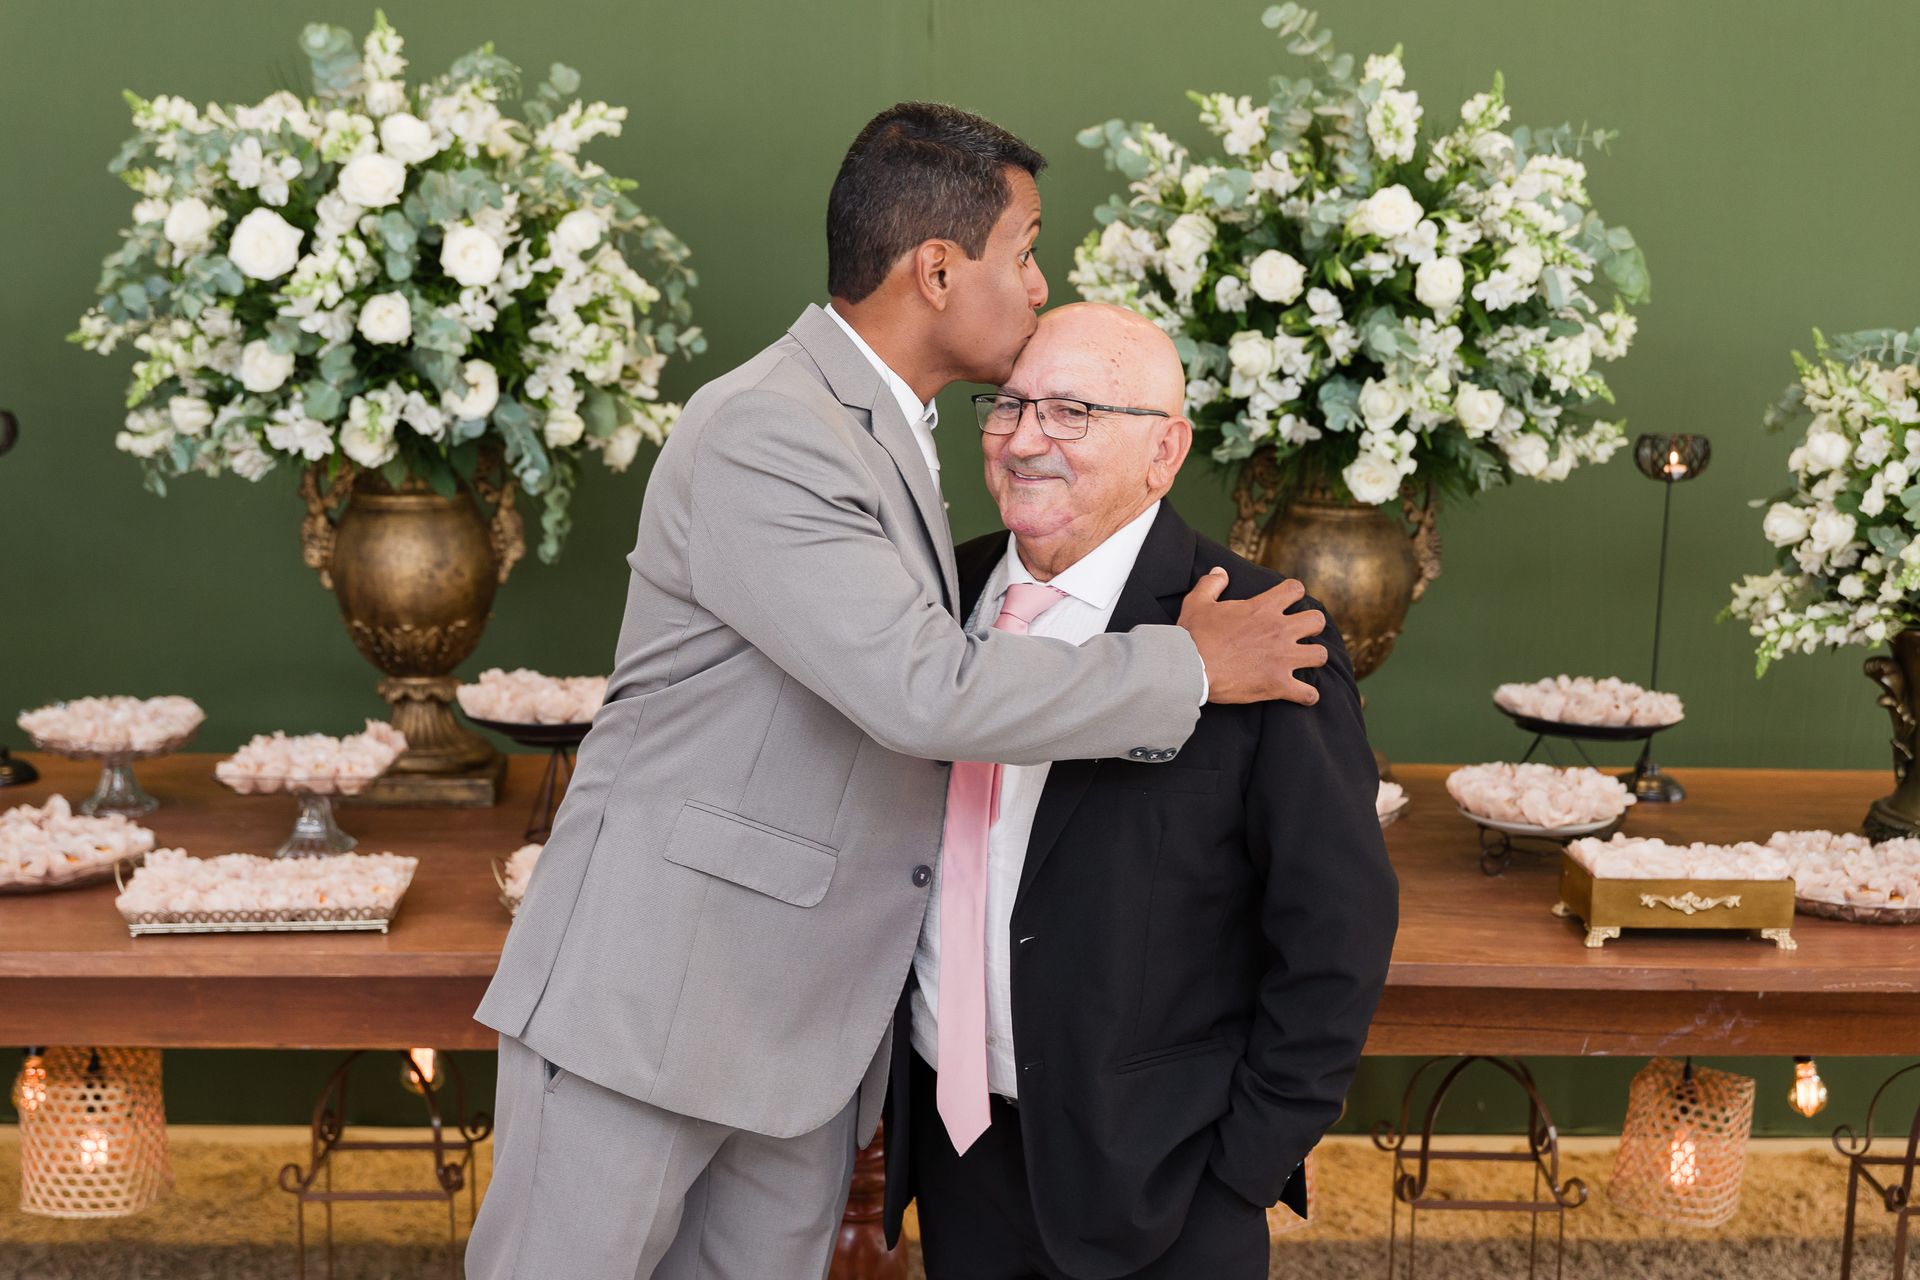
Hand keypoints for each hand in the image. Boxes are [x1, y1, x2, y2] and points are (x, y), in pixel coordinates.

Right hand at [1178, 568, 1326, 705]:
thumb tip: (1220, 572)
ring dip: (1313, 658)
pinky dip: (1307, 695)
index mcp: (1263, 608)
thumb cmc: (1193, 635)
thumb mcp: (1197, 602)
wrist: (1189, 668)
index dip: (1293, 593)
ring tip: (1304, 661)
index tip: (1288, 600)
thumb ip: (1211, 584)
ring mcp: (1282, 658)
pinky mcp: (1278, 684)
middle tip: (1300, 633)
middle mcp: (1279, 630)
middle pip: (1316, 621)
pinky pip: (1308, 693)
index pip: (1295, 589)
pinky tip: (1302, 694)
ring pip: (1319, 655)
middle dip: (1312, 626)